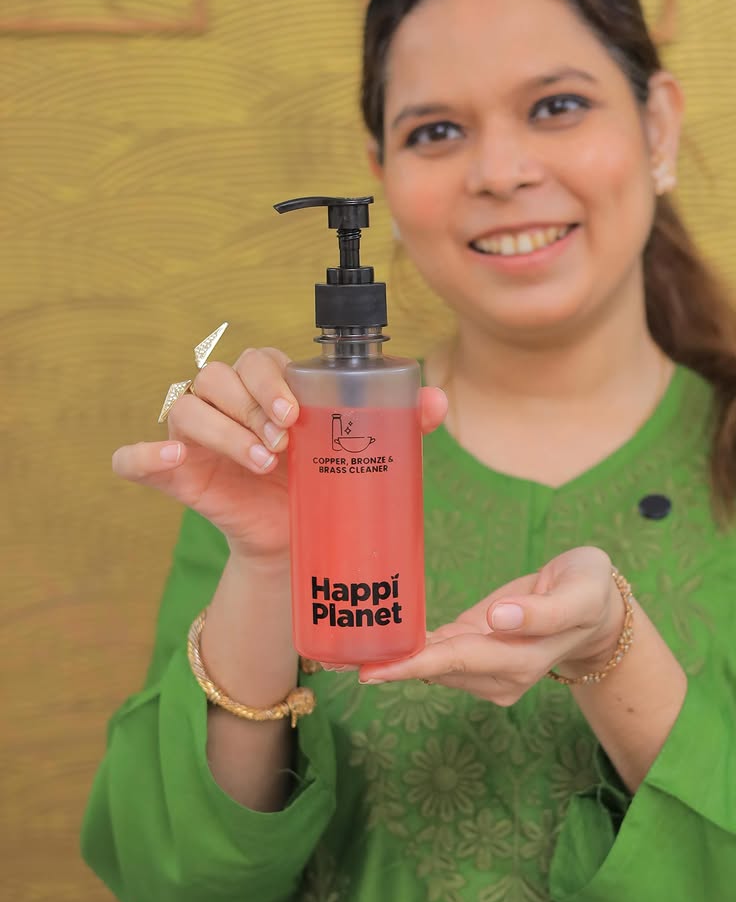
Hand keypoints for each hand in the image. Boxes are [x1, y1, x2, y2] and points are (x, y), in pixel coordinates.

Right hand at [111, 347, 447, 567]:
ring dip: (220, 430)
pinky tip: (167, 459)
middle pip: (218, 375)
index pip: (258, 359)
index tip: (297, 413)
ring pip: (185, 407)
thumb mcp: (359, 453)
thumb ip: (396, 424)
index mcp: (265, 386)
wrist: (300, 542)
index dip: (272, 378)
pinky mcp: (171, 473)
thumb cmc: (324, 484)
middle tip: (284, 441)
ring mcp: (192, 437)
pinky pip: (134, 457)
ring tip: (261, 462)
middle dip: (250, 403)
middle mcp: (224, 402)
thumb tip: (435, 402)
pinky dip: (141, 455)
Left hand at [358, 545, 623, 705]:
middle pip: (435, 669)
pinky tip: (371, 645)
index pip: (457, 662)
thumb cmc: (589, 592)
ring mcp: (487, 670)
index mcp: (520, 659)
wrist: (599, 609)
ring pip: (431, 665)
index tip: (371, 672)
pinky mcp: (477, 654)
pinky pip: (437, 654)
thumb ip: (542, 611)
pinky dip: (407, 650)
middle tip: (328, 659)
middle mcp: (498, 674)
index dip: (413, 666)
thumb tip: (497, 620)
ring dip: (389, 659)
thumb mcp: (580, 593)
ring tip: (335, 649)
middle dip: (386, 665)